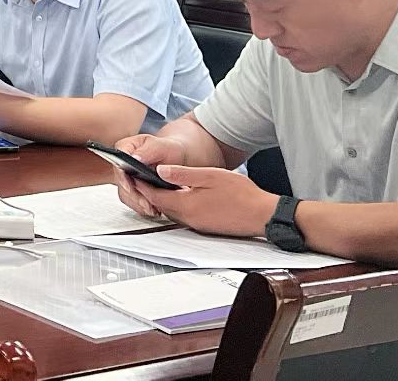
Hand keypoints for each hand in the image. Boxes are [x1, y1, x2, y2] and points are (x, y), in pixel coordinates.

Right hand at [109, 134, 198, 218]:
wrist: (175, 159)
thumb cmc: (168, 149)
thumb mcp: (162, 147)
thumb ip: (149, 151)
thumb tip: (135, 158)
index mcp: (124, 148)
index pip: (117, 162)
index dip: (122, 176)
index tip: (130, 186)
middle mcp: (121, 164)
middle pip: (121, 182)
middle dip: (134, 195)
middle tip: (147, 204)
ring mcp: (126, 178)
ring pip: (125, 194)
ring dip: (138, 204)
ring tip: (153, 209)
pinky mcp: (132, 189)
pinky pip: (132, 201)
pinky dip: (142, 207)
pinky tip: (154, 209)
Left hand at [130, 164, 276, 237]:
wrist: (264, 215)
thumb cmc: (241, 194)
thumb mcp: (209, 176)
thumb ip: (183, 174)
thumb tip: (160, 170)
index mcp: (187, 206)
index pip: (155, 196)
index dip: (142, 185)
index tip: (133, 174)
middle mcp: (189, 219)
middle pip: (161, 205)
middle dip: (150, 192)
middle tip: (142, 177)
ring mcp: (198, 225)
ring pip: (172, 211)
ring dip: (164, 199)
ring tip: (159, 183)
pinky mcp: (206, 227)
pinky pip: (184, 215)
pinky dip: (178, 205)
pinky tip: (182, 194)